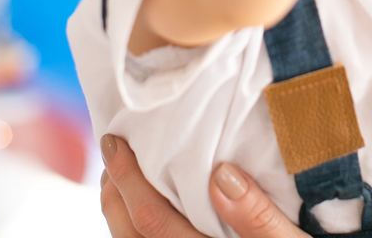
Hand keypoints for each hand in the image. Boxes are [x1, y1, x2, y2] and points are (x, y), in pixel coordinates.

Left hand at [100, 134, 304, 237]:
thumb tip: (221, 174)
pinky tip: (145, 203)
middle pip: (130, 235)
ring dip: (119, 210)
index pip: (151, 220)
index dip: (126, 180)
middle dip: (114, 191)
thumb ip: (260, 217)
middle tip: (112, 149)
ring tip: (120, 175)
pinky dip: (134, 225)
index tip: (116, 142)